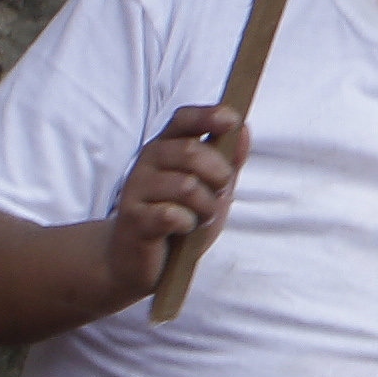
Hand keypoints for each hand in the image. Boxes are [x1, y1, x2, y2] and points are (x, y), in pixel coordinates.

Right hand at [97, 105, 246, 309]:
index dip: (207, 115)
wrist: (137, 261)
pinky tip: (182, 228)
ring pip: (187, 186)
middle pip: (191, 152)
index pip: (183, 119)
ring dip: (206, 206)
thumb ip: (228, 161)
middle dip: (218, 175)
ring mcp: (136, 189)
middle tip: (218, 194)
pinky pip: (170, 214)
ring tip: (199, 217)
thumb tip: (244, 129)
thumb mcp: (211, 189)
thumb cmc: (178, 220)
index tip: (231, 120)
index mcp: (166, 148)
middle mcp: (147, 162)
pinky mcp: (133, 218)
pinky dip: (187, 224)